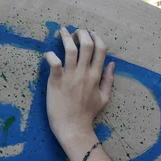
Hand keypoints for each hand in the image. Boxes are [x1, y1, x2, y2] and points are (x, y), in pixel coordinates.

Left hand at [44, 28, 114, 146]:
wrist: (73, 128)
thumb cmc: (87, 114)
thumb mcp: (104, 98)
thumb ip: (108, 79)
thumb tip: (112, 64)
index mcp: (96, 76)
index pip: (100, 50)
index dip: (96, 38)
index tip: (90, 33)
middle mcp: (84, 73)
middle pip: (86, 45)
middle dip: (81, 33)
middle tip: (75, 31)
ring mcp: (70, 76)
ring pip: (70, 50)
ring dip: (66, 38)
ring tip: (62, 32)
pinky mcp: (56, 81)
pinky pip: (54, 63)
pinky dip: (50, 55)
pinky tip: (48, 54)